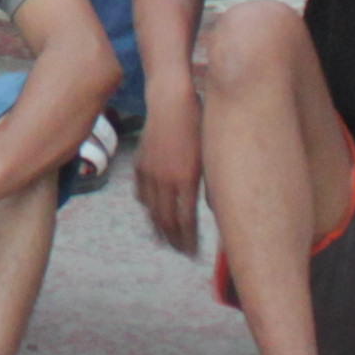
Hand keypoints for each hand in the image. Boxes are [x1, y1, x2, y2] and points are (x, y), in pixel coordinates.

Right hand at [133, 101, 205, 254]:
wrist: (170, 101)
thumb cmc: (198, 123)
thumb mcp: (211, 154)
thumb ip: (212, 185)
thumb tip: (214, 209)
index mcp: (185, 179)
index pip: (186, 221)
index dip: (189, 241)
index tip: (194, 253)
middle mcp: (165, 180)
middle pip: (166, 220)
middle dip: (175, 240)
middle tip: (183, 252)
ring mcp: (150, 172)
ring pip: (152, 210)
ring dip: (159, 228)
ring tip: (166, 241)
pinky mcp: (140, 164)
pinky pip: (141, 193)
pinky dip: (147, 207)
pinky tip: (152, 211)